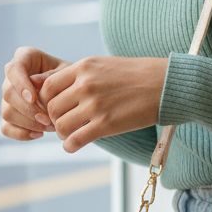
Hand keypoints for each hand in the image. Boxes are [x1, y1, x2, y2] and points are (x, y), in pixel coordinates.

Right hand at [1, 46, 69, 140]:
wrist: (76, 94)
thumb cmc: (74, 79)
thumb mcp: (69, 74)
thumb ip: (53, 77)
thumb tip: (34, 83)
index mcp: (25, 58)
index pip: (13, 69)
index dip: (20, 84)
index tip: (33, 99)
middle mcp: (13, 76)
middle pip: (8, 93)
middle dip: (28, 109)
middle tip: (49, 120)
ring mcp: (9, 97)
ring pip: (6, 112)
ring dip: (28, 123)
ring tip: (50, 126)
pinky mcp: (10, 114)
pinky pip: (6, 127)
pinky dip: (22, 133)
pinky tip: (39, 134)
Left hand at [34, 55, 168, 152]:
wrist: (165, 84)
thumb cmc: (135, 75)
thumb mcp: (102, 65)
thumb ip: (78, 75)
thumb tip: (47, 84)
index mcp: (83, 67)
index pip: (47, 87)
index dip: (46, 101)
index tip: (56, 108)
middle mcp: (85, 84)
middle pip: (52, 108)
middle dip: (54, 120)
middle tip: (63, 124)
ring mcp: (95, 104)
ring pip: (61, 126)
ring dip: (62, 134)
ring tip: (71, 134)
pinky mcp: (106, 124)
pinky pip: (75, 140)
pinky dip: (70, 146)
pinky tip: (74, 145)